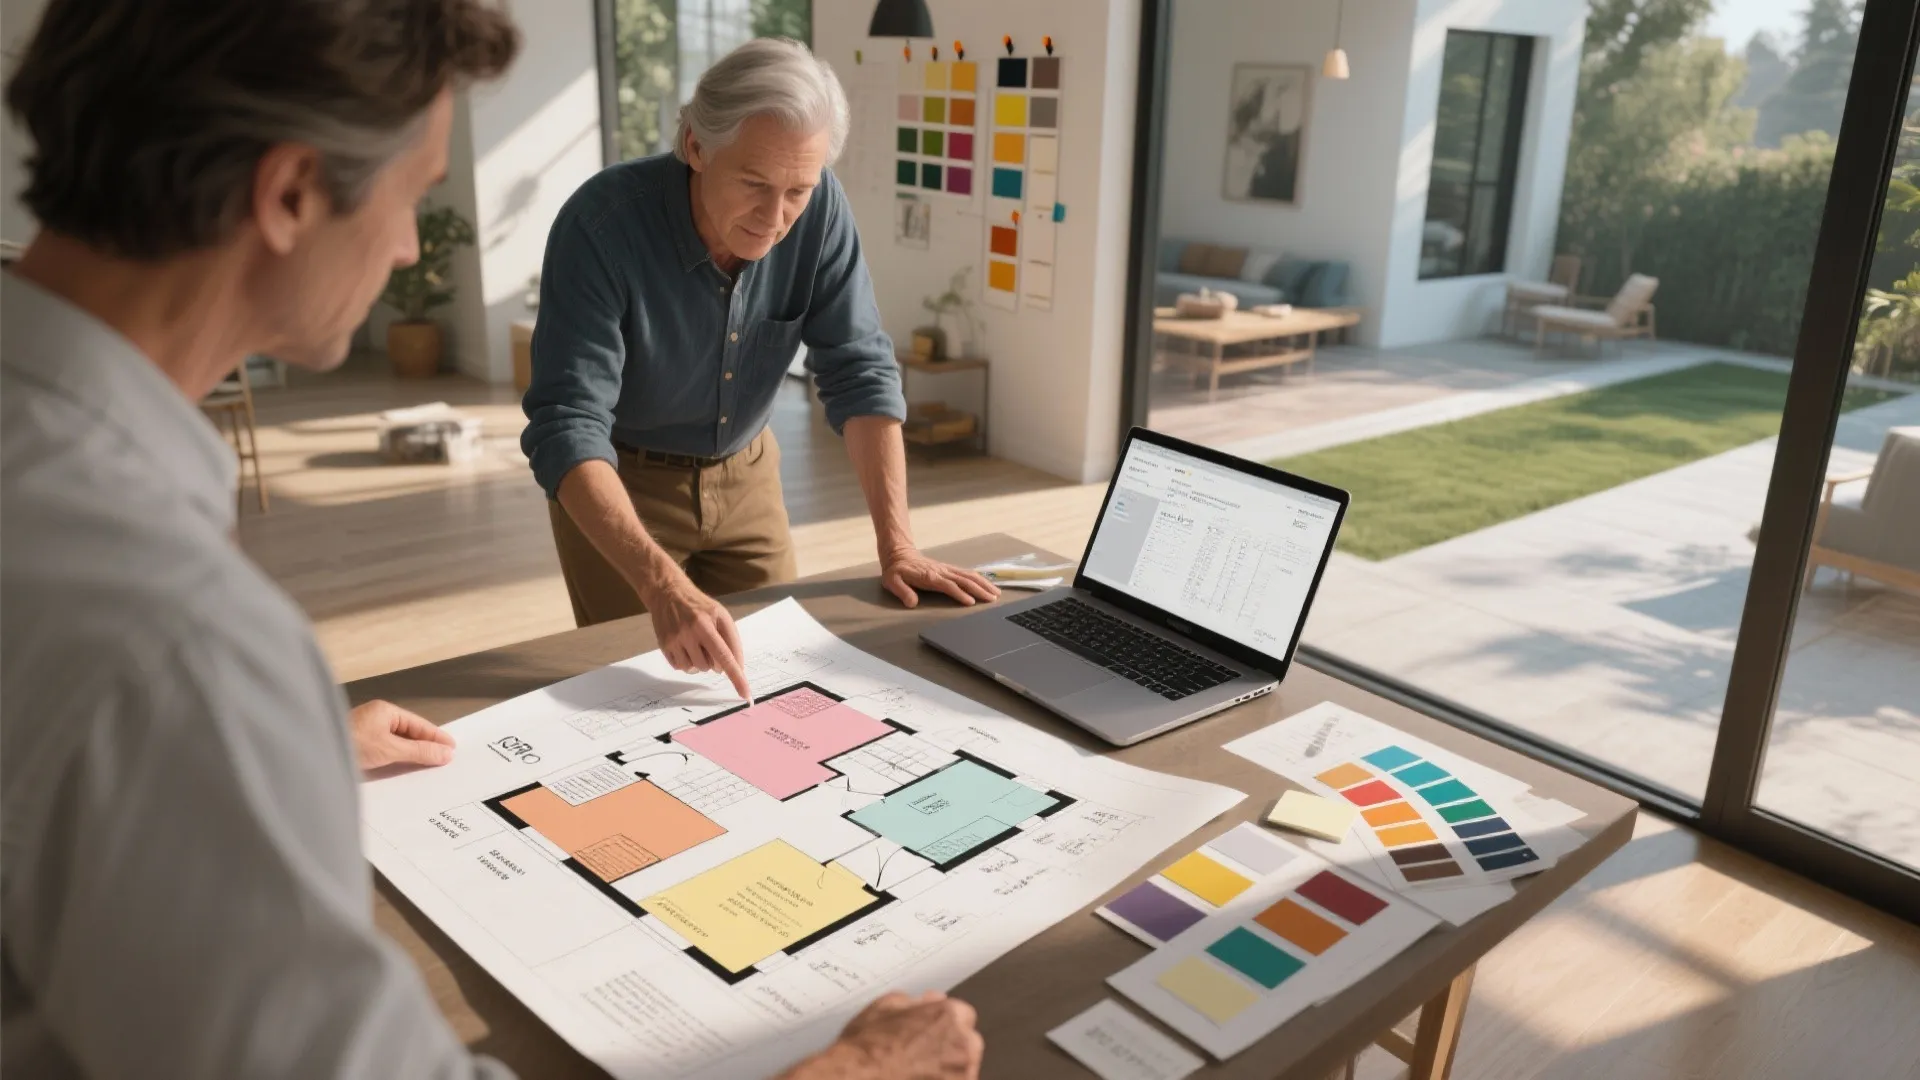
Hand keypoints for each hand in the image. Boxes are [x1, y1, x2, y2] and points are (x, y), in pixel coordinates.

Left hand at [349, 700, 454, 773]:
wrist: (316, 757)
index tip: (452, 748)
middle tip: (446, 758)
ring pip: (398, 743)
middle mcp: (376, 719)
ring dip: (413, 754)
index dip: (436, 737)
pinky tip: (406, 768)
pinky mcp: (360, 747)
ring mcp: (367, 733)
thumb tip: (446, 753)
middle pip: (409, 733)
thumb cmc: (351, 744)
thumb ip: (420, 751)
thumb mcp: (391, 749)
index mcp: (385, 711)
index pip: (418, 725)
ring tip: (431, 765)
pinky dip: (399, 758)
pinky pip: (387, 751)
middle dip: (427, 746)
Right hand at [648, 577, 750, 699]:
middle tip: (709, 642)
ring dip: (700, 662)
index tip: (746, 694)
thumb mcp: (721, 615)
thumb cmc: (700, 606)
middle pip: (710, 666)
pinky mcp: (664, 646)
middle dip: (714, 660)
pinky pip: (681, 668)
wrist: (668, 593)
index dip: (736, 677)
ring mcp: (674, 640)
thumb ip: (732, 640)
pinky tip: (685, 646)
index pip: (725, 656)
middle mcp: (689, 633)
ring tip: (696, 644)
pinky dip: (687, 662)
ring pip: (695, 669)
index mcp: (706, 624)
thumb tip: (737, 667)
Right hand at [787, 991, 982, 1079]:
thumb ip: (915, 1001)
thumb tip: (929, 1000)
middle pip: (968, 1044)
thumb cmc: (866, 1048)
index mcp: (949, 1015)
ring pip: (962, 1070)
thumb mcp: (884, 1007)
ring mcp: (960, 1075)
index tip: (932, 1033)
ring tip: (917, 1072)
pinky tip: (918, 1079)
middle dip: (950, 1047)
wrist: (854, 1078)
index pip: (964, 1015)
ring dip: (947, 1071)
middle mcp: (962, 1044)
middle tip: (922, 1055)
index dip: (944, 1024)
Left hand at [880, 549, 1000, 609]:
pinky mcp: (948, 568)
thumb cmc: (896, 570)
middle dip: (980, 589)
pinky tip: (986, 584)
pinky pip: (966, 572)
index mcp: (930, 576)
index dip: (960, 593)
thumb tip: (912, 603)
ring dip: (983, 583)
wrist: (899, 554)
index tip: (971, 602)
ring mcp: (946, 569)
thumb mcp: (892, 581)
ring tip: (996, 593)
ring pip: (969, 575)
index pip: (948, 585)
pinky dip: (979, 578)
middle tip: (992, 599)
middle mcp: (941, 571)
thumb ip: (902, 592)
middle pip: (964, 579)